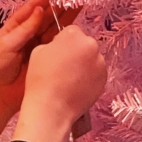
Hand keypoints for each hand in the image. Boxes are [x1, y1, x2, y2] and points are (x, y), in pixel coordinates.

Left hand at [0, 0, 63, 141]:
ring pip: (53, 28)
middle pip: (46, 16)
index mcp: (14, 28)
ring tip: (79, 3)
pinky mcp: (44, 60)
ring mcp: (36, 47)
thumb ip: (25, 28)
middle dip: (60, 4)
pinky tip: (75, 26)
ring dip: (65, 16)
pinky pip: (56, 44)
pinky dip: (65, 35)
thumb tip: (40, 10)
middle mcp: (27, 36)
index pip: (32, 8)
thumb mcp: (7, 44)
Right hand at [14, 25, 106, 141]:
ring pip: (91, 58)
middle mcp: (91, 45)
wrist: (51, 109)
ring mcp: (100, 62)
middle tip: (63, 68)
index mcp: (74, 35)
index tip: (57, 55)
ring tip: (69, 80)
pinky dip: (89, 77)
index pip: (71, 32)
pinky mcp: (104, 78)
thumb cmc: (41, 81)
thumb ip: (52, 43)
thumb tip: (60, 45)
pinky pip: (96, 73)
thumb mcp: (38, 52)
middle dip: (75, 52)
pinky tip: (76, 87)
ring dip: (83, 65)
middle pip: (84, 44)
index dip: (62, 43)